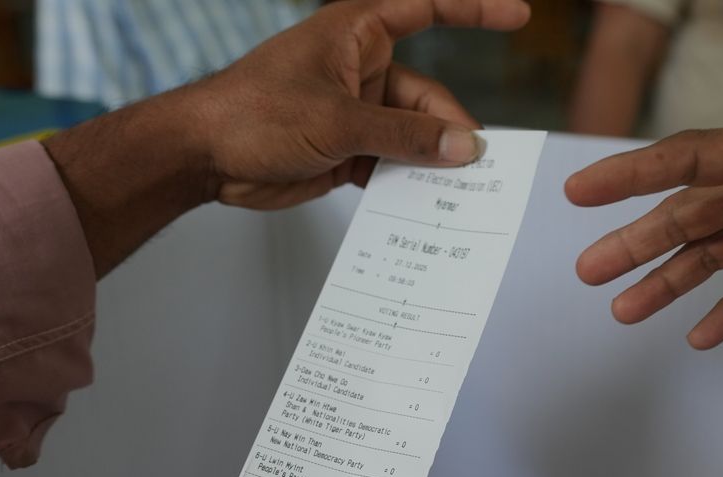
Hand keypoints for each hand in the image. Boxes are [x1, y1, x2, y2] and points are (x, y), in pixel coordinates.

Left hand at [43, 0, 529, 275]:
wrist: (202, 157)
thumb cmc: (254, 113)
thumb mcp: (339, 122)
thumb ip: (406, 135)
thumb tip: (466, 148)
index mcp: (358, 33)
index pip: (428, 8)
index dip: (476, 10)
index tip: (520, 17)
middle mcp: (362, 68)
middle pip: (430, 98)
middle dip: (453, 132)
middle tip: (478, 171)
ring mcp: (356, 111)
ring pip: (414, 137)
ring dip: (430, 166)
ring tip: (457, 198)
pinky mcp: (347, 150)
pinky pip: (392, 165)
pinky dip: (406, 186)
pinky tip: (423, 211)